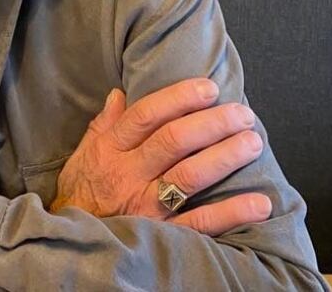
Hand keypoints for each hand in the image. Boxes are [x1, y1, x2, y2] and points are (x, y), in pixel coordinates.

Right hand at [50, 78, 271, 235]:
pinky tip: (259, 203)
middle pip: (173, 141)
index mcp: (111, 149)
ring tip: (252, 142)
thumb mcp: (83, 153)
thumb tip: (119, 93)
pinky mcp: (162, 234)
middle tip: (242, 113)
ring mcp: (146, 205)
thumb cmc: (80, 192)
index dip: (178, 99)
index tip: (207, 88)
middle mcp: (128, 174)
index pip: (146, 116)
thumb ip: (104, 124)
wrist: (72, 242)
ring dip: (224, 157)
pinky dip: (231, 213)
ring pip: (188, 176)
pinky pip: (199, 223)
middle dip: (211, 123)